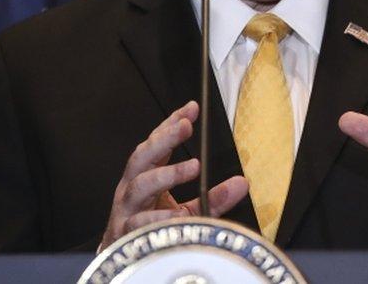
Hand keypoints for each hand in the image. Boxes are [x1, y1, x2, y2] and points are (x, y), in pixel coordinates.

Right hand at [101, 101, 248, 247]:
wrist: (126, 259)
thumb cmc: (154, 227)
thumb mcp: (189, 209)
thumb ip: (213, 196)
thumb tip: (242, 183)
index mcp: (145, 174)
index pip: (157, 143)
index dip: (172, 123)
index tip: (192, 108)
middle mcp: (132, 186)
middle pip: (143, 156)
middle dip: (164, 139)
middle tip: (185, 126)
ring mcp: (126, 208)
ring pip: (140, 185)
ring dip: (167, 174)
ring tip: (193, 167)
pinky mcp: (125, 232)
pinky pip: (139, 221)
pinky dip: (157, 216)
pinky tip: (176, 213)